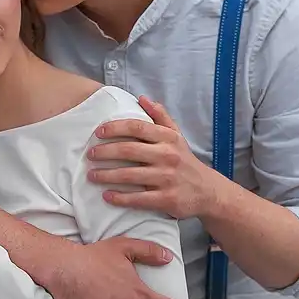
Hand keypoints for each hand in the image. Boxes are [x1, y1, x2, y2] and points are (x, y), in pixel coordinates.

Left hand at [85, 95, 223, 219]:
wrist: (208, 191)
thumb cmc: (185, 162)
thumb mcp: (177, 136)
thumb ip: (160, 117)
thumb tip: (142, 98)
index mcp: (168, 138)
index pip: (137, 127)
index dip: (115, 128)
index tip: (98, 132)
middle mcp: (167, 156)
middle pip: (129, 150)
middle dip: (105, 152)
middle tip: (90, 155)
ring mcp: (167, 178)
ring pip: (130, 175)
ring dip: (107, 175)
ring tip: (92, 175)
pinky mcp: (166, 199)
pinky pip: (138, 199)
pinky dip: (120, 198)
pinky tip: (106, 196)